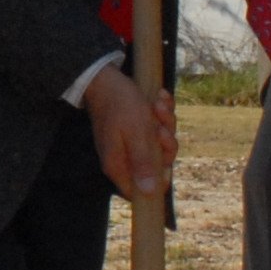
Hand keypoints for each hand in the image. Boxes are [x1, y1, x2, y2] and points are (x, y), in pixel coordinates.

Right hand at [87, 64, 176, 205]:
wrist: (104, 76)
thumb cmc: (120, 104)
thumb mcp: (137, 133)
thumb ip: (143, 163)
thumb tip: (148, 192)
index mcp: (118, 164)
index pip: (139, 192)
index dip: (158, 181)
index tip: (166, 164)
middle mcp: (122, 157)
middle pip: (155, 164)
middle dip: (165, 143)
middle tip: (160, 125)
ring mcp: (128, 142)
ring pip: (158, 143)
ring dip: (165, 123)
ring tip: (158, 103)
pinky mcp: (133, 129)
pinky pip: (154, 128)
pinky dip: (160, 114)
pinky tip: (158, 98)